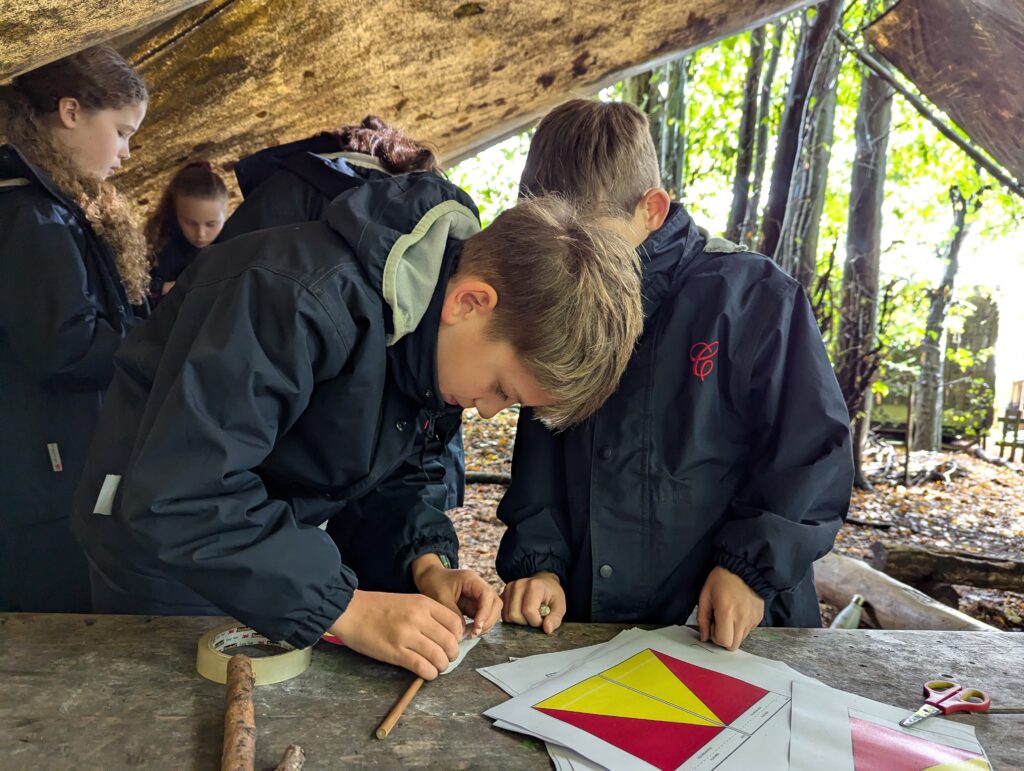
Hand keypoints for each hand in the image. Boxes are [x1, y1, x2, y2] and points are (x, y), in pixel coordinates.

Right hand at [330, 590, 463, 679]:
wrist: (350, 610)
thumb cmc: (377, 607)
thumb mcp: (407, 601)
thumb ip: (426, 614)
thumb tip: (445, 634)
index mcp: (423, 603)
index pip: (455, 623)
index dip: (458, 637)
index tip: (452, 643)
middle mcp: (419, 618)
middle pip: (450, 642)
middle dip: (452, 655)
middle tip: (446, 659)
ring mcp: (407, 635)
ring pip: (439, 657)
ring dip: (441, 666)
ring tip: (436, 667)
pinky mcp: (396, 652)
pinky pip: (422, 667)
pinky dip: (429, 673)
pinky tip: (426, 673)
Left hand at [411, 555, 501, 637]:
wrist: (429, 577)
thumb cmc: (433, 583)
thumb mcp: (440, 597)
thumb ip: (453, 613)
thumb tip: (463, 630)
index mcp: (472, 580)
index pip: (487, 595)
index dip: (485, 612)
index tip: (476, 626)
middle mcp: (479, 587)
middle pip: (495, 603)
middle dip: (488, 620)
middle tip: (475, 633)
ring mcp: (478, 596)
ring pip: (492, 611)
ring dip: (486, 624)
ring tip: (472, 634)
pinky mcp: (474, 605)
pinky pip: (484, 616)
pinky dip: (480, 625)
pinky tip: (470, 632)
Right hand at [501, 571, 564, 633]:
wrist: (544, 582)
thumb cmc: (552, 595)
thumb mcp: (560, 605)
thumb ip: (555, 618)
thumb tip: (547, 629)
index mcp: (534, 585)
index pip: (528, 611)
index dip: (536, 621)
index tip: (543, 620)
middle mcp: (518, 585)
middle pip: (514, 615)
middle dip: (526, 622)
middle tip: (535, 618)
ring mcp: (508, 589)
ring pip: (507, 616)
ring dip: (518, 621)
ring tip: (528, 615)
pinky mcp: (503, 594)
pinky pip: (503, 614)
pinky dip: (512, 618)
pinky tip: (521, 614)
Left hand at [697, 566, 764, 650]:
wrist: (745, 567)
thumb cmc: (722, 579)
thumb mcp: (705, 595)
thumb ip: (702, 619)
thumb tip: (704, 637)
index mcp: (727, 611)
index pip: (723, 641)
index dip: (715, 636)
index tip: (712, 624)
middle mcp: (742, 618)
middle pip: (733, 646)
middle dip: (724, 638)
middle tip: (719, 623)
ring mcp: (752, 619)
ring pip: (741, 639)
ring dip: (733, 633)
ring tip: (729, 615)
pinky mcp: (759, 618)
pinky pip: (748, 631)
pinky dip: (741, 627)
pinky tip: (737, 612)